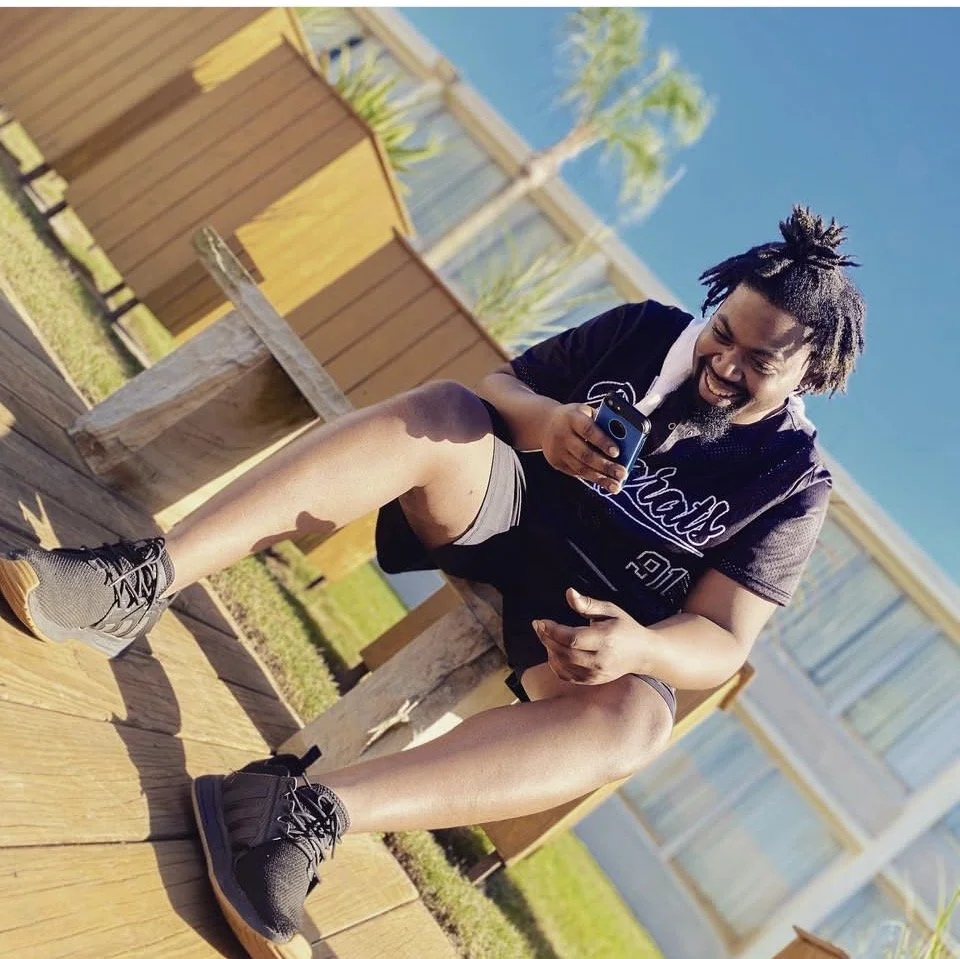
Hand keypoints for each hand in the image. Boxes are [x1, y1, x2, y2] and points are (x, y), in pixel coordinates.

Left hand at [533, 588, 651, 684]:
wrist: (643, 653)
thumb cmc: (625, 627)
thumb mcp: (610, 610)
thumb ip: (588, 603)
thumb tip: (569, 592)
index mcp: (606, 639)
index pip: (573, 639)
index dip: (553, 631)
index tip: (541, 621)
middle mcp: (601, 659)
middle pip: (565, 653)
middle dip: (546, 639)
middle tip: (538, 626)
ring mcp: (597, 673)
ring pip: (563, 665)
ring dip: (549, 650)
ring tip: (545, 636)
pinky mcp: (593, 681)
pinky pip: (567, 676)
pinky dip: (555, 664)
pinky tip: (553, 651)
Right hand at [541, 403, 626, 492]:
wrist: (545, 423)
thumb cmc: (575, 417)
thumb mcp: (586, 412)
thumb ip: (602, 422)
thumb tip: (625, 440)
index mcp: (572, 418)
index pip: (588, 430)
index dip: (602, 442)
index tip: (617, 452)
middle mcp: (562, 435)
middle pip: (585, 454)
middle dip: (605, 466)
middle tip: (622, 473)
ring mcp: (558, 451)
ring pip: (581, 467)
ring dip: (600, 478)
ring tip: (616, 485)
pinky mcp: (556, 463)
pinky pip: (577, 473)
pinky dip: (592, 478)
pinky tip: (605, 483)